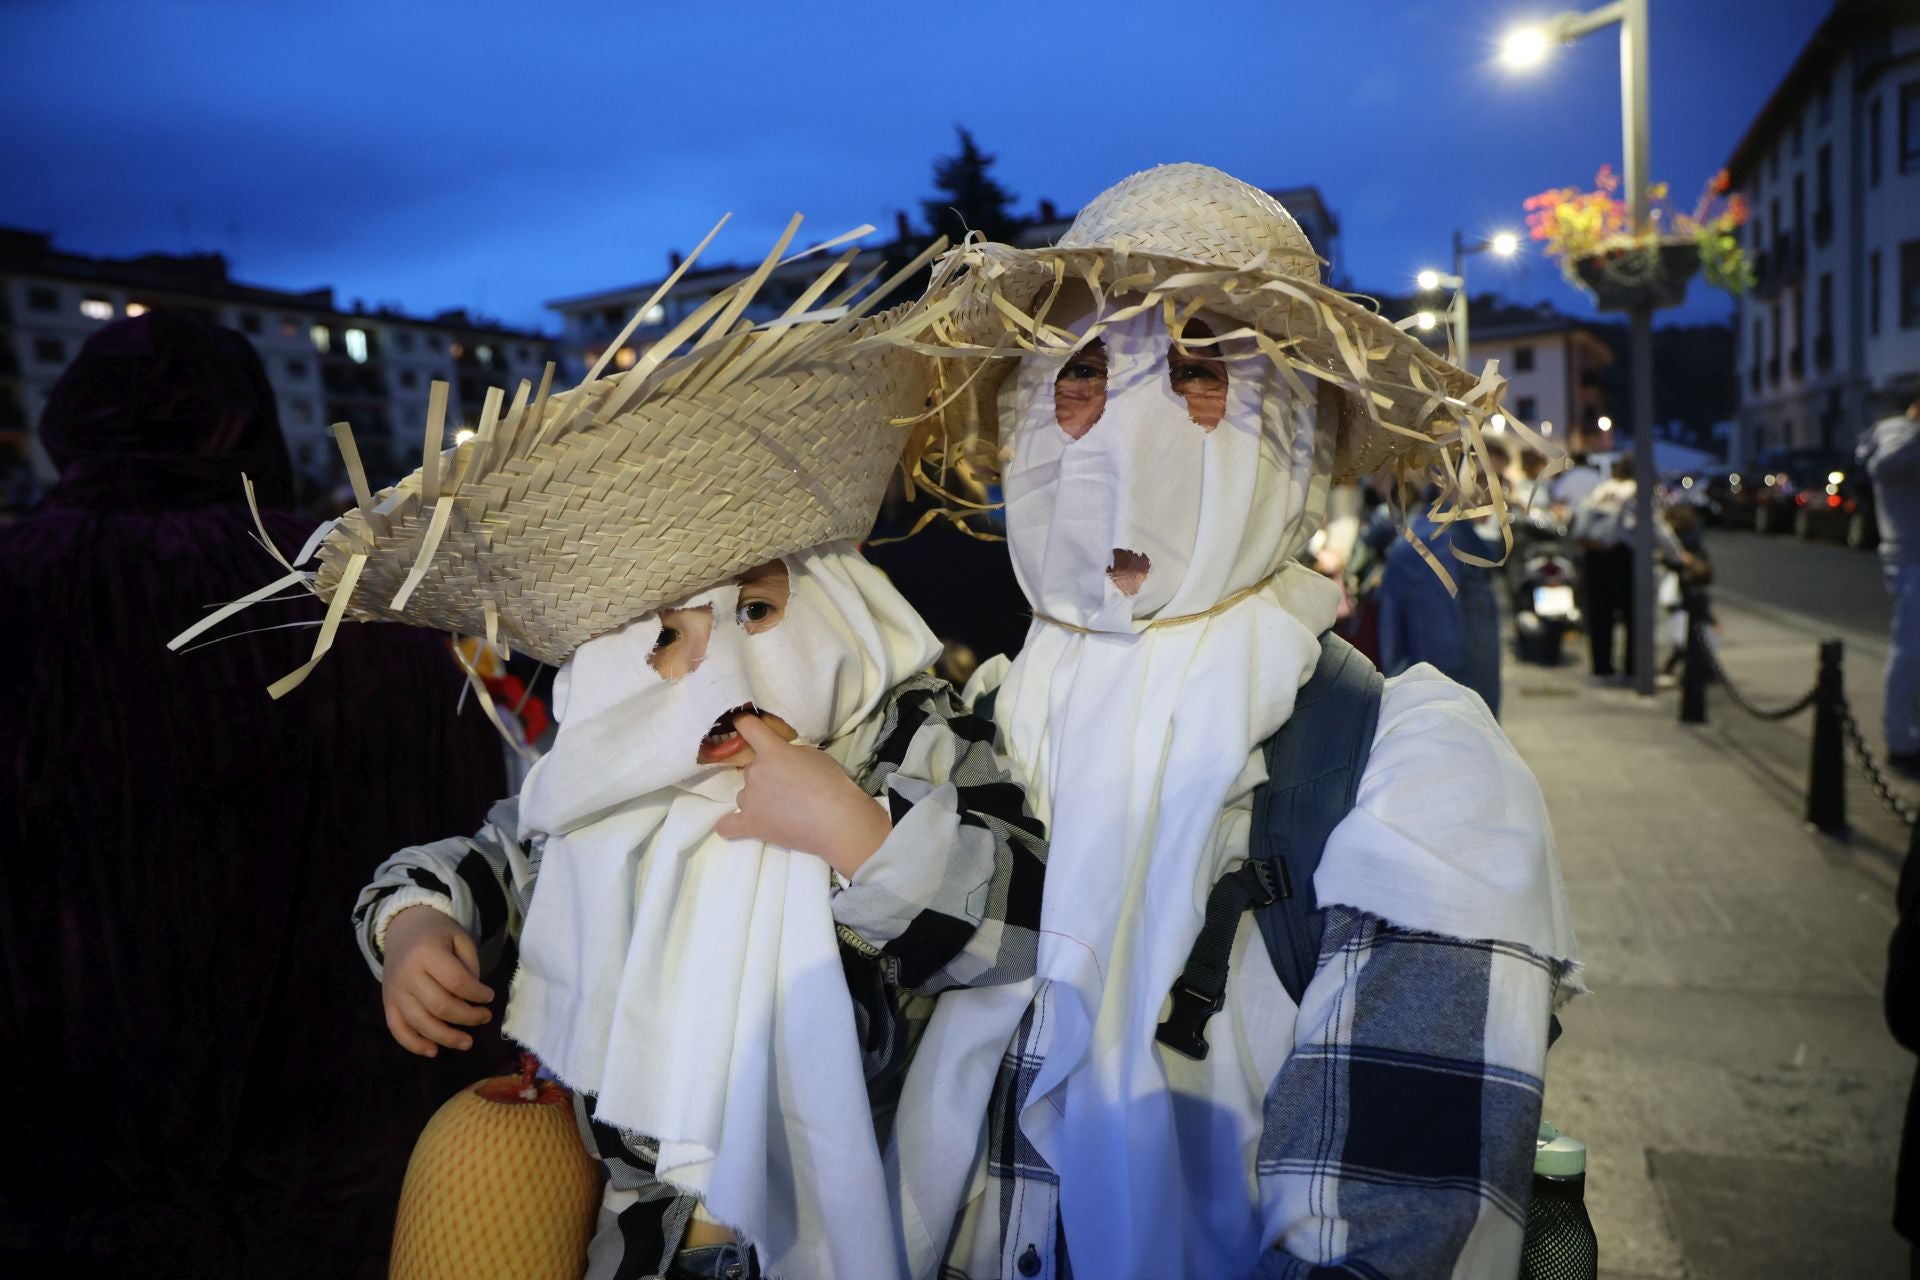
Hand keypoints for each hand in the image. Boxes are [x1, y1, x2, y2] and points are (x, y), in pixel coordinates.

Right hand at [381, 905, 494, 1056]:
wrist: (403, 928)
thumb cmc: (437, 933)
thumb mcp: (459, 938)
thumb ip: (469, 966)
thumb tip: (471, 998)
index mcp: (427, 953)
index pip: (456, 982)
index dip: (477, 994)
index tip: (490, 997)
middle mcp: (408, 974)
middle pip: (439, 1006)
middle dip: (467, 1017)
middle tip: (485, 1018)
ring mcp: (395, 991)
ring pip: (420, 1022)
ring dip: (446, 1037)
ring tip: (467, 1042)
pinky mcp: (387, 1002)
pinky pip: (397, 1029)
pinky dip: (413, 1044)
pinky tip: (433, 1051)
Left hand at [714, 713, 892, 878]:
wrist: (837, 821)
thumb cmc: (833, 785)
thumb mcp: (814, 755)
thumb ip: (791, 753)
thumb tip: (781, 761)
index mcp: (771, 751)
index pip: (747, 726)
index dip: (744, 723)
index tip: (743, 723)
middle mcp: (754, 772)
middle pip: (749, 768)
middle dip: (764, 773)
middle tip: (788, 787)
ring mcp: (749, 800)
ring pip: (745, 794)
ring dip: (757, 798)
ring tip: (781, 811)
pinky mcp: (751, 824)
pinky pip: (727, 825)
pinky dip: (730, 824)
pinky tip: (736, 823)